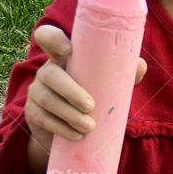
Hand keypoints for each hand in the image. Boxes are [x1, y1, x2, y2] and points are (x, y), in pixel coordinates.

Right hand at [25, 24, 146, 158]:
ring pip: (47, 99)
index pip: (47, 38)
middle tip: (90, 106)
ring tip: (89, 126)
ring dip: (68, 114)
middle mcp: (46, 71)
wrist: (70, 129)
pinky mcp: (32, 114)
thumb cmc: (93, 96)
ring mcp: (37, 92)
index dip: (53, 39)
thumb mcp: (106, 83)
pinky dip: (61, 128)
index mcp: (62, 58)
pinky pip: (43, 119)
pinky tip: (76, 135)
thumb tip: (139, 65)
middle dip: (70, 91)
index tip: (68, 50)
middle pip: (50, 75)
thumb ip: (122, 73)